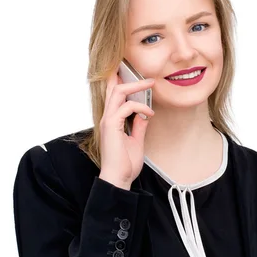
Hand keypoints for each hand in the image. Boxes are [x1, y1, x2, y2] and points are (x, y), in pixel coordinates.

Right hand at [98, 70, 154, 187]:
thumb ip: (139, 127)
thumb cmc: (125, 165)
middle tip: (148, 77)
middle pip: (114, 88)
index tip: (137, 77)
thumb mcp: (136, 141)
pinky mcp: (111, 126)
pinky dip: (140, 107)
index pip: (113, 96)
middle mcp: (107, 118)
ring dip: (135, 86)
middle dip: (130, 79)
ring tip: (150, 84)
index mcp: (111, 121)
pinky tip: (149, 114)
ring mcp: (107, 121)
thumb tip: (144, 115)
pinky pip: (126, 107)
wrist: (118, 179)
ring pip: (118, 92)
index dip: (122, 82)